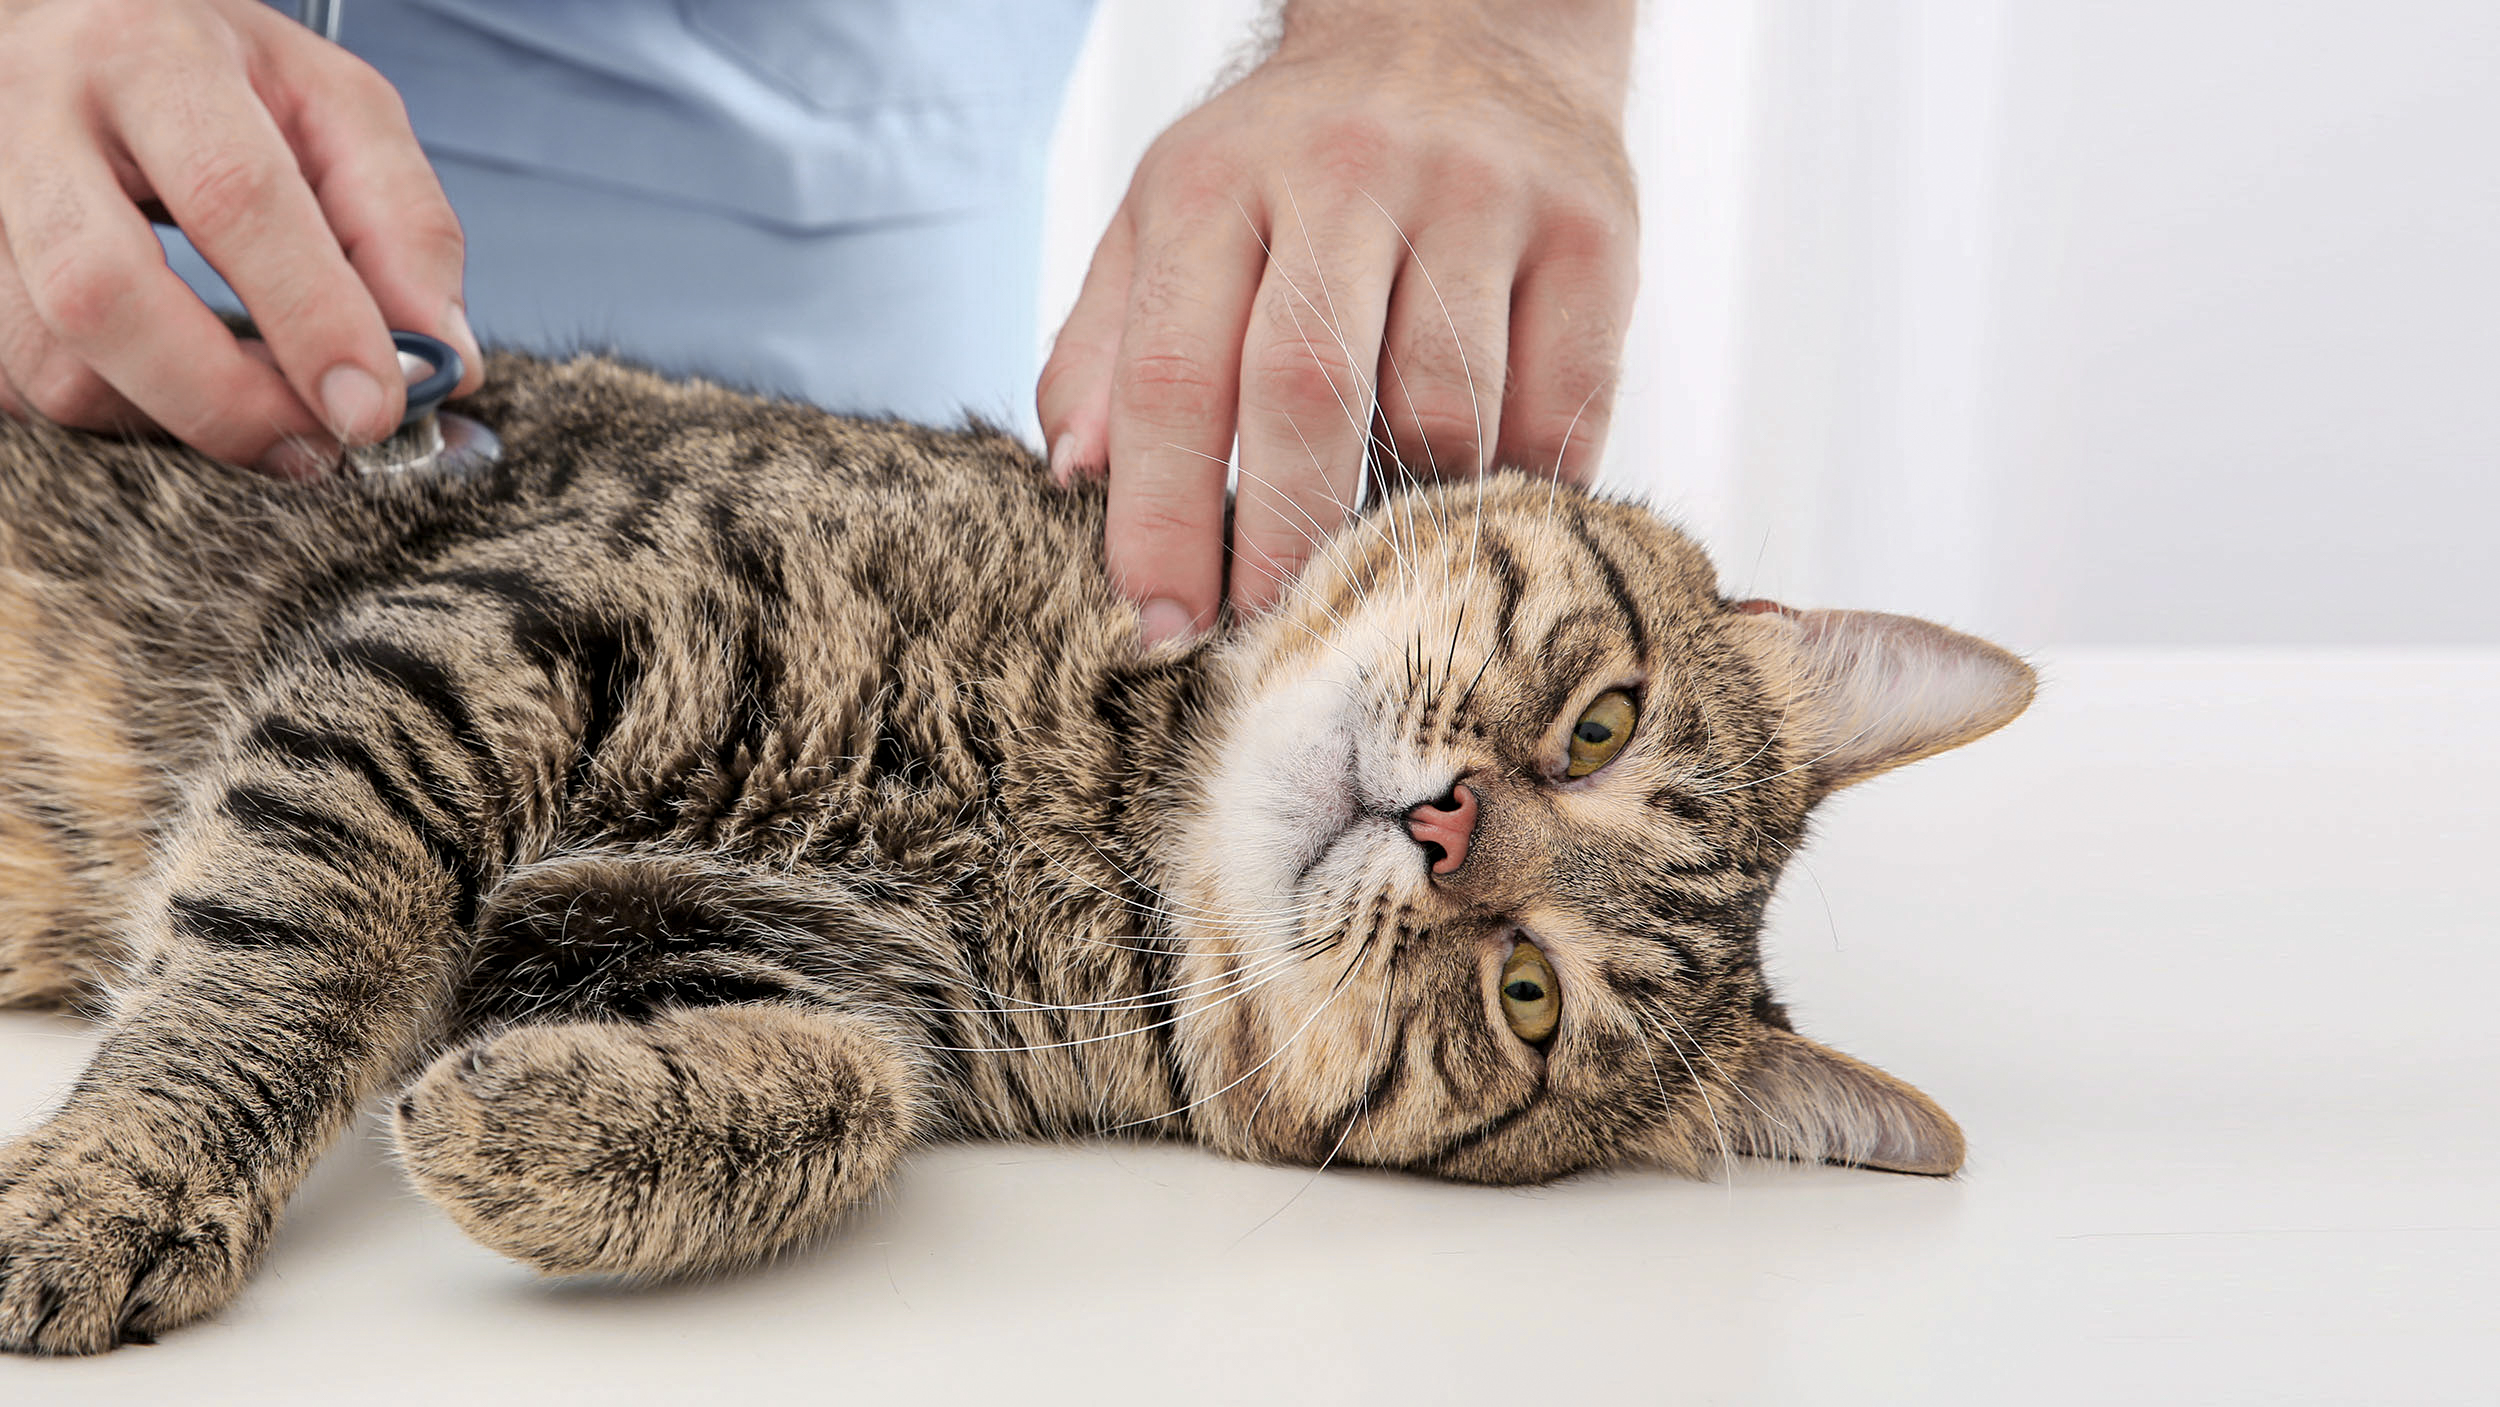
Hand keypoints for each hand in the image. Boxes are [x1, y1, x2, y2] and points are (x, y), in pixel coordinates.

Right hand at [0, 0, 481, 476]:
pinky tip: (177, 388)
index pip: (232, 195)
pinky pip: (19, 384)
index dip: (311, 316)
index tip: (375, 408)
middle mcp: (35, 110)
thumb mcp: (336, 110)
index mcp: (152, 53)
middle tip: (315, 445)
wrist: (76, 28)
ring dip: (172, 420)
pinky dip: (116, 413)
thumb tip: (445, 363)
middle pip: (103, 291)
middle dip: (224, 400)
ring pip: (50, 356)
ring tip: (262, 411)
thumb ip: (403, 226)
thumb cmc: (219, 76)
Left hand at [1038, 0, 1637, 642]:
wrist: (1462, 26)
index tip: (1161, 626)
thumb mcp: (1170, 218)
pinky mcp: (1591, 232)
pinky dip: (1520, 482)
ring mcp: (1479, 196)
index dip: (1164, 518)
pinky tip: (1484, 499)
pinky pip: (1559, 408)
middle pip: (1309, 389)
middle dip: (1285, 540)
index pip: (1174, 374)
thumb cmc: (1292, 165)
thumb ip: (1107, 347)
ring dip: (1410, 516)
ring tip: (1385, 559)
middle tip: (1276, 637)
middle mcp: (1346, 174)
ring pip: (1445, 413)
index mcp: (1215, 184)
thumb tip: (1073, 477)